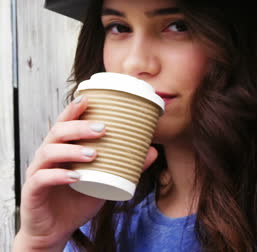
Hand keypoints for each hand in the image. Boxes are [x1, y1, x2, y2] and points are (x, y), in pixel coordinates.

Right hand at [14, 96, 157, 250]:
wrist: (55, 231)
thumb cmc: (77, 200)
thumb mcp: (103, 181)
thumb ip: (123, 166)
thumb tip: (152, 151)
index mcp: (62, 147)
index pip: (65, 122)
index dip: (73, 109)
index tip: (88, 98)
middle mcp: (48, 155)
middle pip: (58, 131)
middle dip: (79, 127)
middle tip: (102, 128)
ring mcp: (37, 171)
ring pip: (49, 151)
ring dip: (71, 150)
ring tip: (92, 154)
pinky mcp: (32, 191)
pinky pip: (42, 178)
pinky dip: (58, 175)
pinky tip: (75, 177)